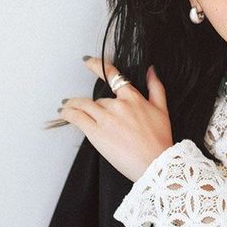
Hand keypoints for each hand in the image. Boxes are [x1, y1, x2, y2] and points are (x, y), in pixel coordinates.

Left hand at [58, 57, 173, 182]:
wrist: (156, 164)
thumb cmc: (160, 142)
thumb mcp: (162, 111)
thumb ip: (156, 88)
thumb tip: (151, 70)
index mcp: (133, 98)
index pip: (112, 76)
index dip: (96, 66)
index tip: (87, 62)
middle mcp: (118, 105)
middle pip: (99, 100)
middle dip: (95, 107)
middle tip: (86, 112)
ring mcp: (106, 118)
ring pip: (83, 105)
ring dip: (72, 105)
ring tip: (66, 107)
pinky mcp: (96, 132)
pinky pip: (77, 117)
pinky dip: (68, 113)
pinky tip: (64, 113)